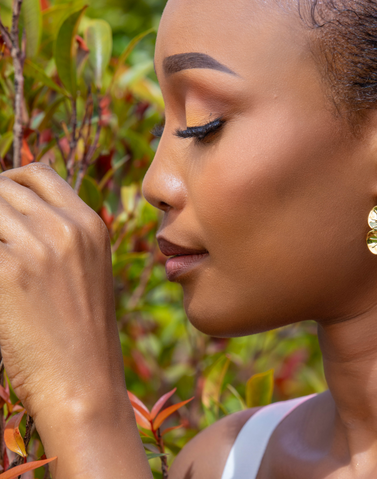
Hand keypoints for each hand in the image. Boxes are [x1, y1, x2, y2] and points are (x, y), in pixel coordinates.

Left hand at [0, 164, 152, 477]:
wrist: (84, 381)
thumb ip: (59, 236)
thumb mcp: (86, 272)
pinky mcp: (7, 273)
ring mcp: (38, 247)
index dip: (9, 179)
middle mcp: (68, 228)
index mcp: (91, 225)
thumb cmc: (82, 332)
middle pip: (5, 185)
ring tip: (0, 262)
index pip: (39, 173)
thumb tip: (14, 216)